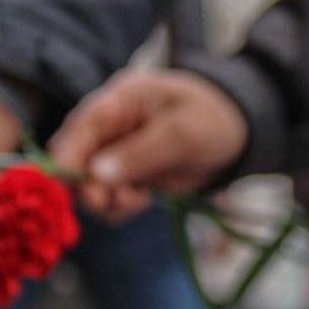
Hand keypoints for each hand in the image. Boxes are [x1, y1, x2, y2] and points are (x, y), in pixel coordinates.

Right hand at [49, 68, 247, 221]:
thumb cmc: (213, 119)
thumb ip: (141, 152)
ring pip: (89, 184)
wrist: (239, 136)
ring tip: (137, 199)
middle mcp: (110, 128)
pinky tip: (143, 200)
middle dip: (86, 185)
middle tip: (111, 201)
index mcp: (118, 101)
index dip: (69, 159)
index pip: (79, 129)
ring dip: (105, 199)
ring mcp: (117, 154)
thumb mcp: (183, 132)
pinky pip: (110, 198)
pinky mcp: (129, 177)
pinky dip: (119, 206)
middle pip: (74, 159)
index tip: (77, 189)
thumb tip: (97, 174)